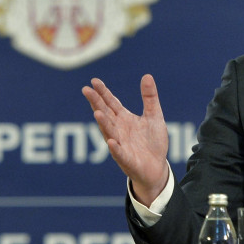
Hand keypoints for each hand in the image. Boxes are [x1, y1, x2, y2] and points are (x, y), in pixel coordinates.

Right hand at [81, 75, 168, 205]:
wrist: (157, 167)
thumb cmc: (152, 142)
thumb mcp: (154, 116)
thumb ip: (149, 98)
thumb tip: (147, 76)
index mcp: (123, 118)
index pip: (111, 103)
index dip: (103, 92)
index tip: (94, 81)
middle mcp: (118, 130)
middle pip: (105, 114)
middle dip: (96, 102)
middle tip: (86, 90)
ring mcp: (120, 144)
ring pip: (109, 132)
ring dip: (103, 123)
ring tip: (97, 113)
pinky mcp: (126, 160)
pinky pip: (119, 153)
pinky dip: (115, 148)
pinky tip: (111, 142)